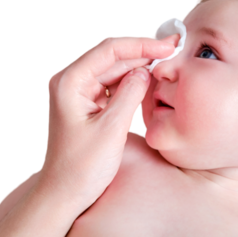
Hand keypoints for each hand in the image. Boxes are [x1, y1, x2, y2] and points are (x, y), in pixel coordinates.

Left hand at [38, 34, 175, 203]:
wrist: (64, 192)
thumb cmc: (81, 167)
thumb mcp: (111, 130)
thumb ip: (129, 95)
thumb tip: (145, 71)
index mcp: (69, 82)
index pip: (109, 50)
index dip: (141, 44)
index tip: (168, 46)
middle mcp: (70, 80)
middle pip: (111, 55)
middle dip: (142, 50)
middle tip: (173, 48)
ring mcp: (78, 90)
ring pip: (113, 67)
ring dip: (138, 64)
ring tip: (166, 61)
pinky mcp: (87, 102)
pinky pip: (112, 83)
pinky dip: (131, 80)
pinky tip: (149, 79)